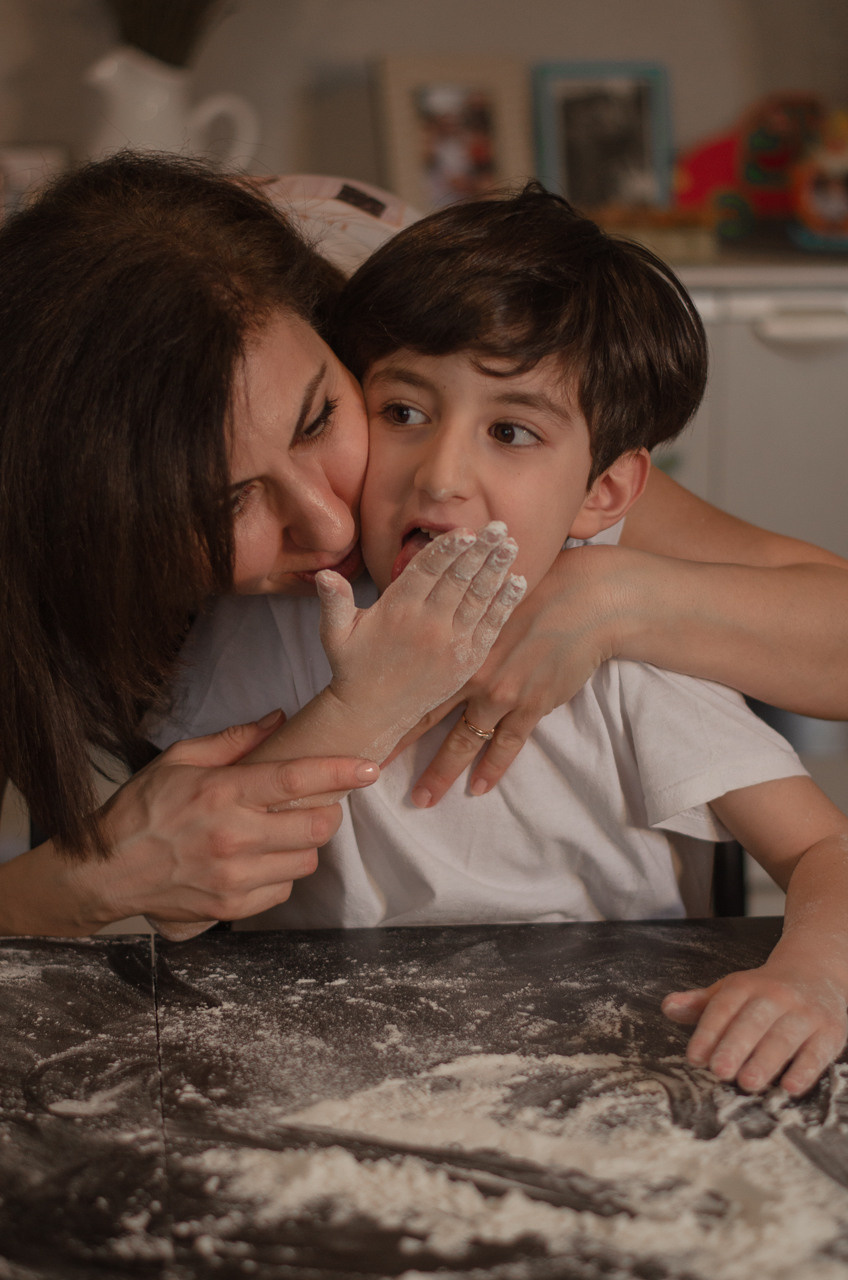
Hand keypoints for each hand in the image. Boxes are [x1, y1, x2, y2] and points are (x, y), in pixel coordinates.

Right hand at [64, 712, 379, 934]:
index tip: (366, 767)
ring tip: (279, 833)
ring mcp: (234, 876)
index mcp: (222, 793)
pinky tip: (260, 861)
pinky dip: (281, 875)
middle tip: (315, 803)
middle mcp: (233, 836)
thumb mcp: (179, 759)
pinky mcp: (231, 906)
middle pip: (316, 825)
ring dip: (303, 845)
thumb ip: (234, 740)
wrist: (105, 870)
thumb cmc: (141, 810)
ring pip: (306, 861)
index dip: (339, 771)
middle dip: (327, 811)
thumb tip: (278, 719)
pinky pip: (284, 891)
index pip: (296, 778)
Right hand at [316, 522, 525, 753]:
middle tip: (500, 525)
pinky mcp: (467, 660)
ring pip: (478, 599)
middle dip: (480, 550)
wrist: (373, 713)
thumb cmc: (353, 666)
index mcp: (397, 611)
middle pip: (458, 580)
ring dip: (497, 570)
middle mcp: (427, 625)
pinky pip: (490, 627)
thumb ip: (334, 601)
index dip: (447, 549)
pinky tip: (518, 581)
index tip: (466, 530)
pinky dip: (505, 604)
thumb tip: (323, 574)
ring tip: (512, 544)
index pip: (426, 571)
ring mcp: (450, 644)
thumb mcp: (335, 634)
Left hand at [396, 544, 620, 806]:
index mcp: (457, 648)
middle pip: (428, 719)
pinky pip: (508, 746)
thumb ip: (459, 623)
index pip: (413, 684)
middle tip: (373, 771)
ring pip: (465, 742)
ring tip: (424, 799)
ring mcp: (503, 695)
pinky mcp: (532, 706)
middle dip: (401, 748)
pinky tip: (478, 789)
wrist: (584, 601)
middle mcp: (473, 676)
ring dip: (443, 772)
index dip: (389, 707)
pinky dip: (492, 769)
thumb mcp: (486, 602)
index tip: (365, 726)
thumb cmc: (535, 592)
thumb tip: (431, 633)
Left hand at [662, 963, 847, 1095]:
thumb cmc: (764, 990)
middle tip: (719, 1071)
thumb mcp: (731, 990)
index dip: (708, 1032)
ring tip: (748, 1083)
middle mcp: (776, 996)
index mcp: (746, 986)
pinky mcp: (830, 1030)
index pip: (724, 1007)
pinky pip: (817, 1051)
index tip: (695, 1057)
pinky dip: (805, 1070)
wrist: (817, 970)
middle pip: (753, 1021)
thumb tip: (668, 1008)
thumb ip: (700, 1004)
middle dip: (735, 1046)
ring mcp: (805, 1013)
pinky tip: (789, 1086)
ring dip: (765, 1061)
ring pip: (784, 1037)